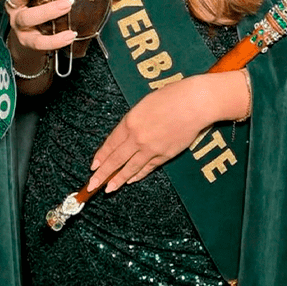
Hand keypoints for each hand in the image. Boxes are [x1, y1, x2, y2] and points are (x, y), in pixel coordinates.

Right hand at [5, 0, 76, 82]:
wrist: (32, 38)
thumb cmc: (45, 5)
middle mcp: (16, 4)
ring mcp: (19, 24)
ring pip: (27, 17)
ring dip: (47, 10)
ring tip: (67, 5)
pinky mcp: (26, 41)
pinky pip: (38, 42)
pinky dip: (54, 40)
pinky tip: (69, 35)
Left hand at [86, 71, 248, 193]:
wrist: (194, 103)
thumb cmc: (171, 97)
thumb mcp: (145, 104)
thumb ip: (133, 120)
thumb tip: (125, 135)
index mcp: (130, 121)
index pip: (111, 143)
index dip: (101, 156)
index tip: (93, 166)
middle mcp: (138, 137)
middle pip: (116, 159)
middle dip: (103, 174)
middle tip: (92, 185)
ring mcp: (152, 148)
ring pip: (131, 168)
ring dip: (119, 179)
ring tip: (109, 188)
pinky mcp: (165, 155)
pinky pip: (148, 168)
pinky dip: (138, 175)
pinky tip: (131, 180)